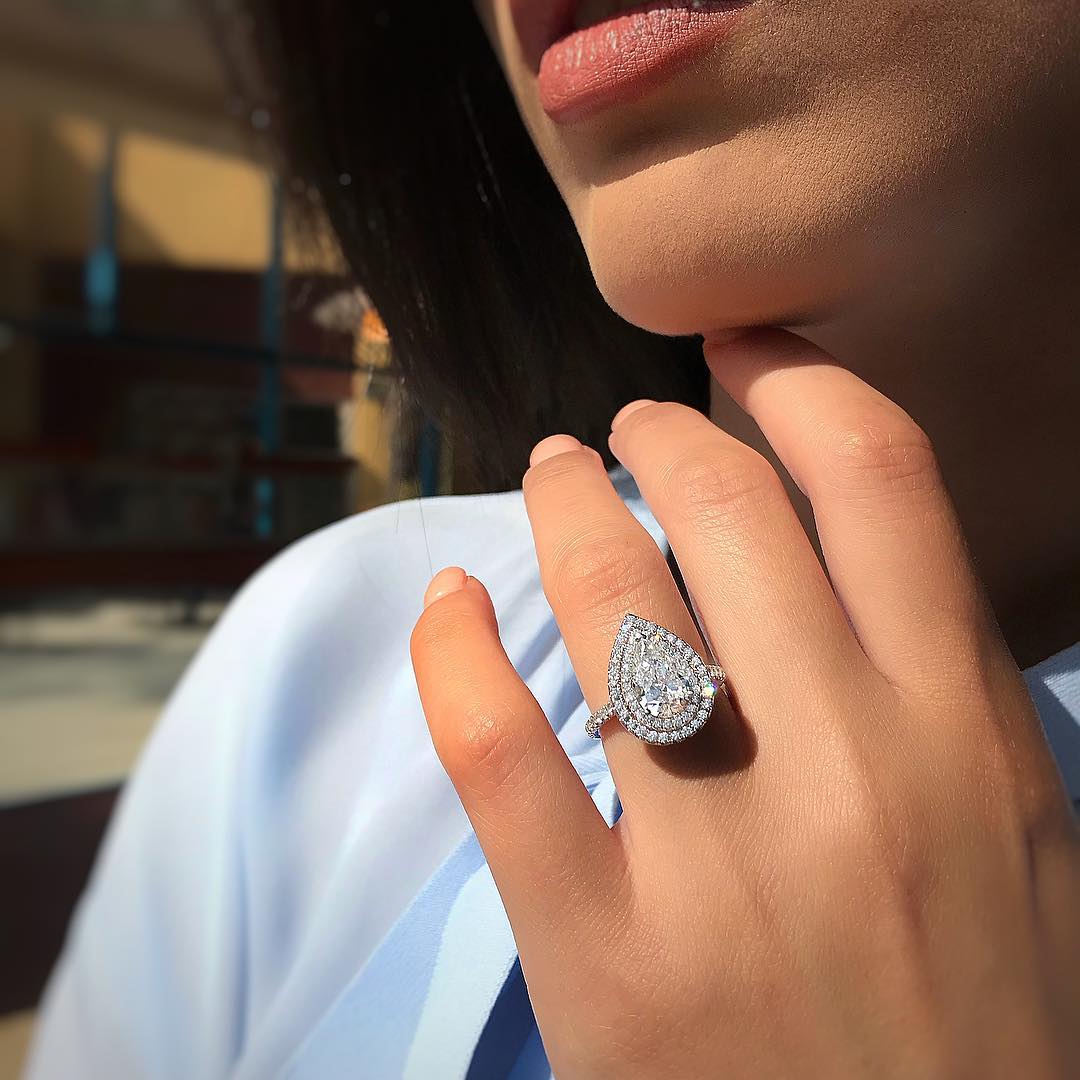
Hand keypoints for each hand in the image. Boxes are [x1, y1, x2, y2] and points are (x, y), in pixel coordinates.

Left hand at [411, 329, 1079, 1077]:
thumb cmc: (984, 1022)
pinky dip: (455, 656)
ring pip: (613, 605)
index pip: (878, 477)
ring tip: (548, 472)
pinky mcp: (606, 963)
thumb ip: (938, 687)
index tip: (739, 348)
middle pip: (726, 512)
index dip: (795, 379)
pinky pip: (500, 759)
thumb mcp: (1014, 835)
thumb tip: (834, 554)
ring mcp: (719, 867)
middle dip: (659, 434)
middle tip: (622, 426)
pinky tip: (447, 605)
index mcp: (965, 732)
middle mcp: (850, 772)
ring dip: (564, 507)